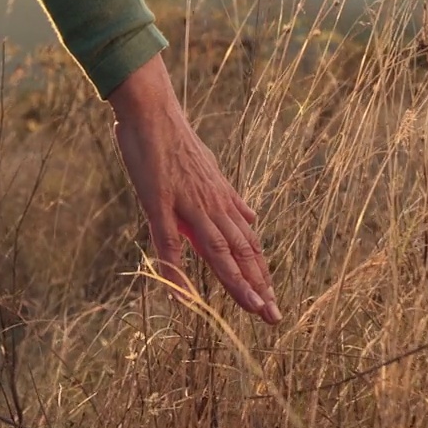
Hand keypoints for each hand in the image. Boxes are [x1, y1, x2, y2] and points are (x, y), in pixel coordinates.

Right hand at [109, 54, 281, 323]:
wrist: (153, 111)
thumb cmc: (174, 139)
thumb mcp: (210, 169)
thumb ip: (229, 199)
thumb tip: (252, 218)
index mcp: (221, 200)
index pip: (247, 243)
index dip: (260, 272)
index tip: (272, 299)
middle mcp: (211, 205)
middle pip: (240, 251)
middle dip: (257, 285)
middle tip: (274, 317)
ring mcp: (187, 204)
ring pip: (216, 250)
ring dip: (235, 281)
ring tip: (251, 309)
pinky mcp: (159, 202)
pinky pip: (168, 243)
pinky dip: (176, 272)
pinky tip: (182, 297)